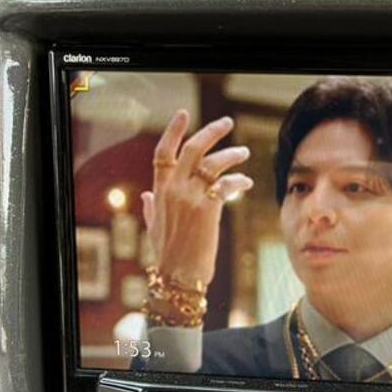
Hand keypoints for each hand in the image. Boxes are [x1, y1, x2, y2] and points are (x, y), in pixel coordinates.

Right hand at [141, 111, 252, 286]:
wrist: (179, 277)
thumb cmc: (168, 254)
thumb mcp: (154, 227)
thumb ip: (151, 208)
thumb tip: (145, 195)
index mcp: (160, 191)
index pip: (162, 152)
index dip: (173, 131)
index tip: (184, 114)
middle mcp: (173, 190)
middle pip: (192, 149)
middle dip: (212, 131)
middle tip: (228, 123)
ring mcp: (190, 198)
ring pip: (212, 163)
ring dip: (232, 155)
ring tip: (244, 153)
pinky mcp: (208, 209)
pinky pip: (226, 184)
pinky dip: (238, 181)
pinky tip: (246, 183)